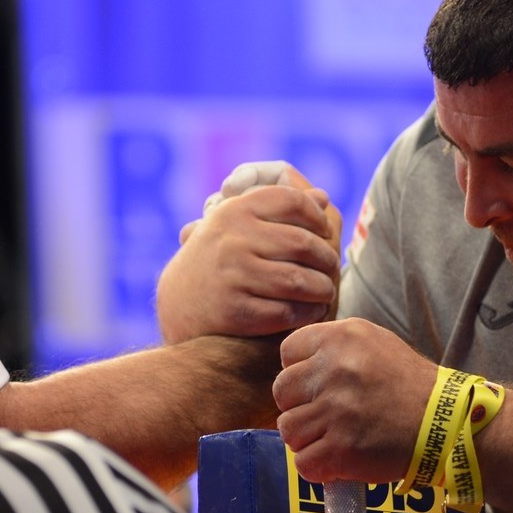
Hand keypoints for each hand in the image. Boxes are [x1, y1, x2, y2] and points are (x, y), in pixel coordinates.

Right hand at [156, 162, 342, 342]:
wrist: (179, 306)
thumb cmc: (217, 259)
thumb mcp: (236, 225)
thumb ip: (278, 209)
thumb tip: (323, 197)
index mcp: (233, 212)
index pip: (291, 201)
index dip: (316, 216)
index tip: (324, 231)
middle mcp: (232, 240)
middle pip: (303, 243)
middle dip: (327, 258)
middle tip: (333, 267)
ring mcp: (233, 276)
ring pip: (300, 281)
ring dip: (322, 288)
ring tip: (326, 290)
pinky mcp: (235, 312)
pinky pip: (287, 312)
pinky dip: (307, 314)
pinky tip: (311, 312)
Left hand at [273, 318, 435, 482]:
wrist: (445, 423)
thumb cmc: (408, 385)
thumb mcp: (373, 342)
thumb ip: (333, 348)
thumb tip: (294, 366)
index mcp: (341, 338)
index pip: (288, 353)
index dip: (300, 373)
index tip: (321, 386)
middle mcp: (336, 369)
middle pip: (281, 392)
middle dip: (300, 407)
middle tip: (328, 416)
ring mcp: (337, 410)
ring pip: (288, 430)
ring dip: (308, 439)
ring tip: (336, 438)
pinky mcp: (342, 448)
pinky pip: (304, 463)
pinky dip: (319, 467)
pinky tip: (340, 460)